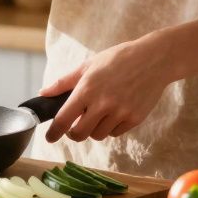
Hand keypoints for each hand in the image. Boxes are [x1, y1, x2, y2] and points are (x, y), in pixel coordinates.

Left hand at [41, 34, 176, 142]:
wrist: (154, 60)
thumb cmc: (118, 59)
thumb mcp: (88, 65)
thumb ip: (64, 82)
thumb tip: (43, 93)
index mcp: (86, 90)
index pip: (63, 119)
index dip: (53, 133)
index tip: (49, 138)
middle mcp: (102, 104)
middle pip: (80, 134)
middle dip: (74, 134)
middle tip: (75, 127)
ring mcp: (120, 113)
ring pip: (98, 135)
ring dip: (94, 129)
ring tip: (100, 112)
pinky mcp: (134, 119)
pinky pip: (116, 133)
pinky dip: (112, 126)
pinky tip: (116, 111)